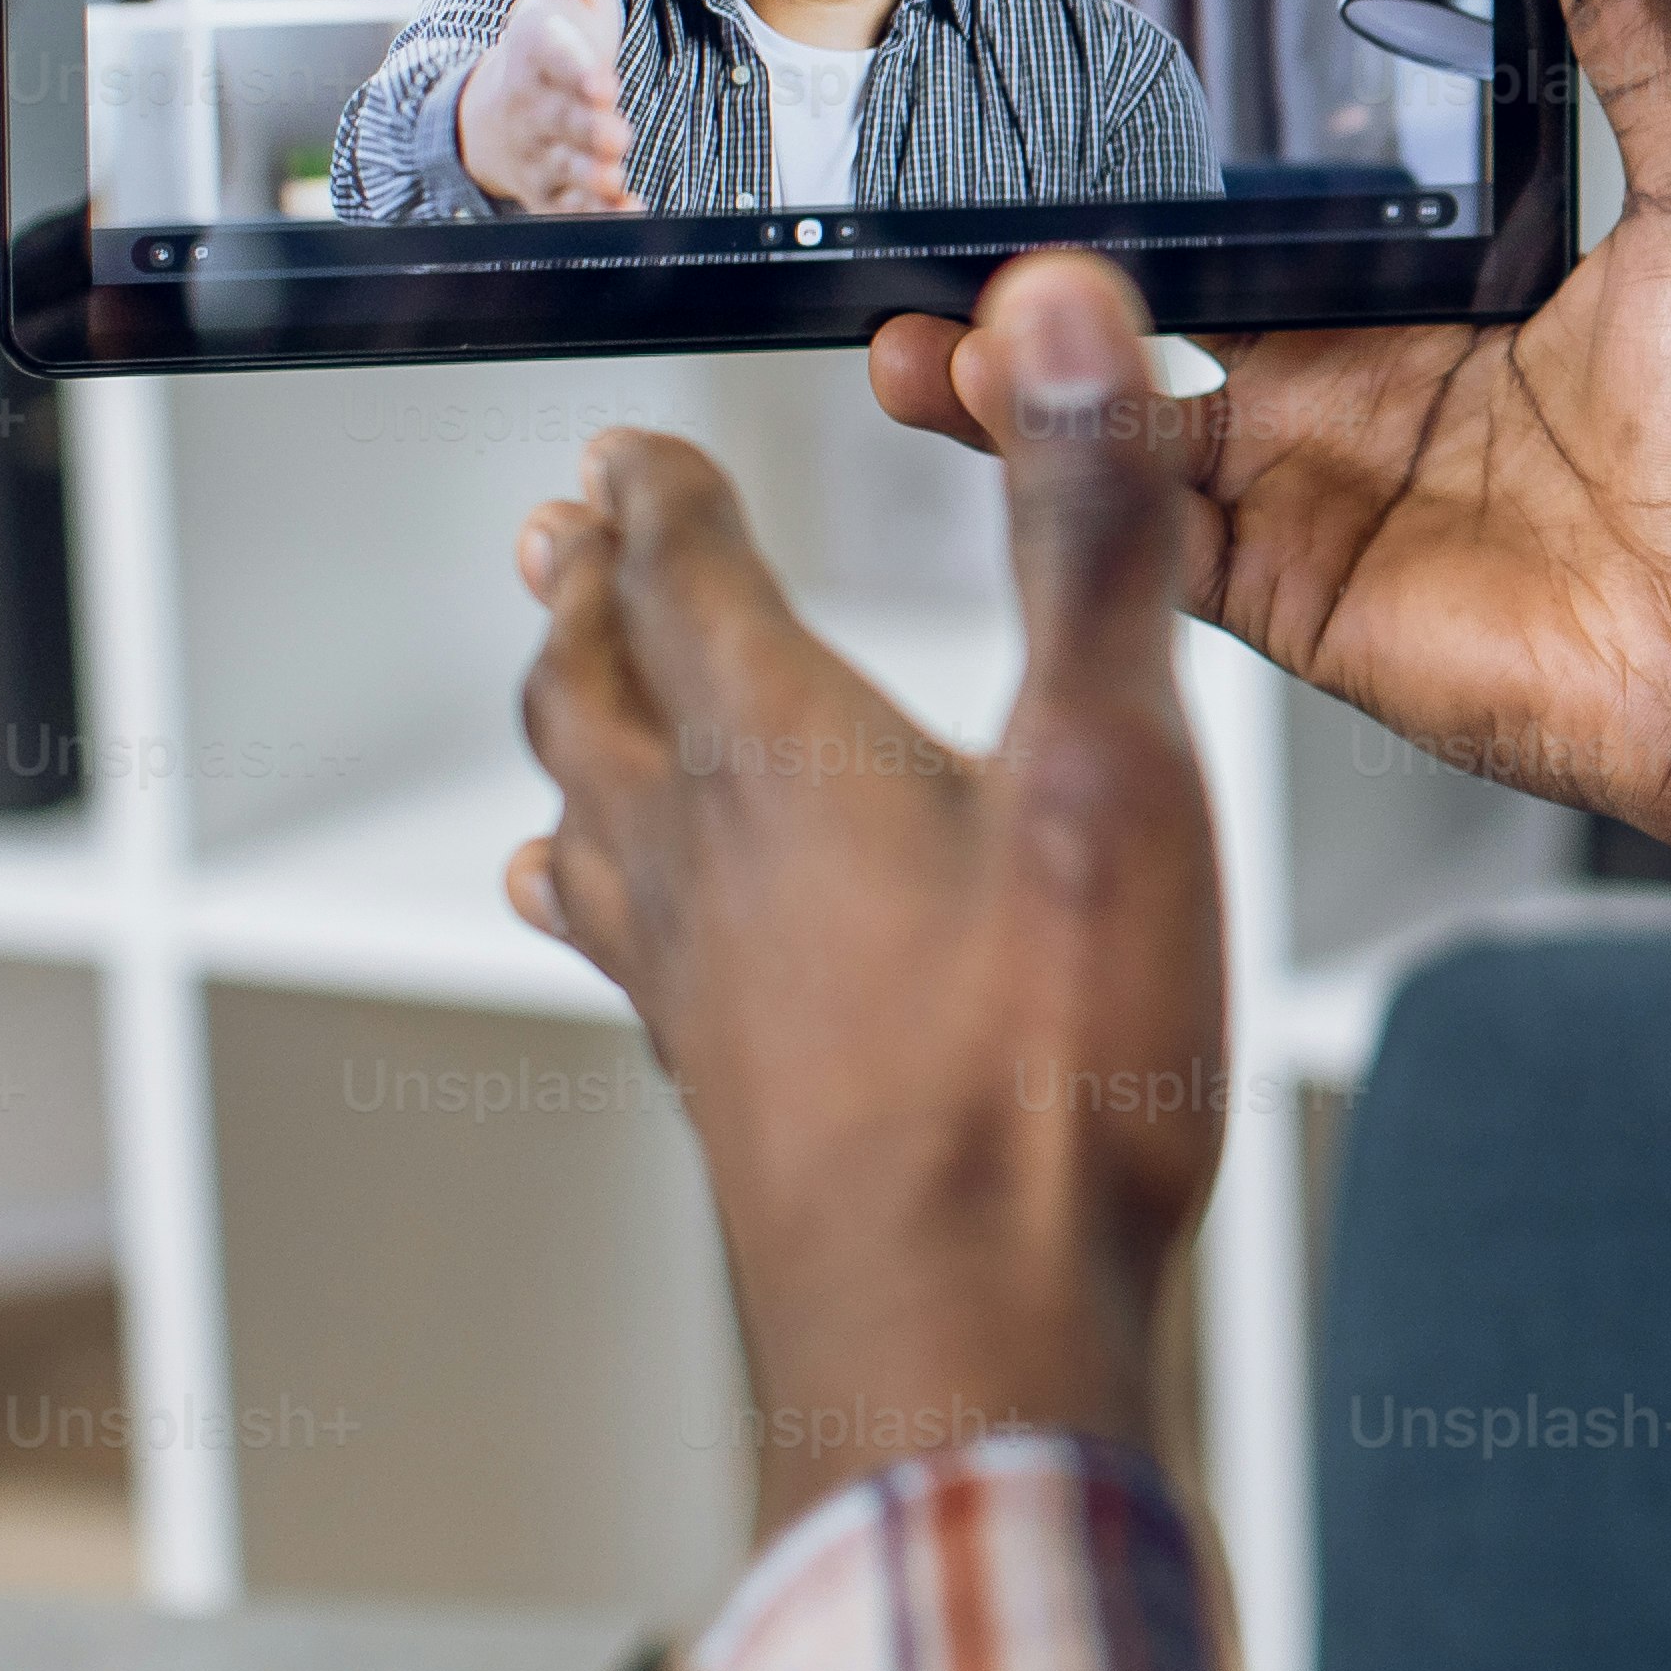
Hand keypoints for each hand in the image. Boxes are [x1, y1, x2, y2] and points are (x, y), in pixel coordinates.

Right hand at [464, 0, 640, 214]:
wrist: (492, 111)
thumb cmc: (543, 42)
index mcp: (538, 51)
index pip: (551, 58)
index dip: (571, 69)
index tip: (596, 77)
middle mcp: (536, 103)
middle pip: (558, 117)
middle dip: (583, 127)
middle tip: (611, 131)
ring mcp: (543, 148)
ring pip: (564, 165)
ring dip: (590, 174)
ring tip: (614, 177)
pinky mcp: (554, 187)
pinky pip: (574, 205)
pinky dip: (597, 213)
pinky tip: (628, 213)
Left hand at [507, 252, 1220, 1536]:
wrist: (972, 1350)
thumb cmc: (1044, 1083)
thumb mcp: (1112, 764)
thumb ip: (1089, 531)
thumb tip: (1053, 320)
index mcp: (785, 757)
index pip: (686, 577)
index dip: (663, 491)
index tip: (638, 438)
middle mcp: (707, 862)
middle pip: (602, 693)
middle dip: (591, 596)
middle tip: (566, 535)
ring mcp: (701, 987)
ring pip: (591, 820)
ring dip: (573, 730)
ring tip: (558, 693)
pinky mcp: (731, 1088)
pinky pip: (628, 955)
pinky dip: (606, 893)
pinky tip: (621, 924)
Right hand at [865, 0, 1670, 943]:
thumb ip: (1636, 16)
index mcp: (1441, 268)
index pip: (1274, 180)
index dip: (1175, 133)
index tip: (1075, 55)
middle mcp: (1357, 365)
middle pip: (1161, 288)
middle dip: (1049, 245)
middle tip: (950, 179)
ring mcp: (1309, 475)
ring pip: (1112, 404)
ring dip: (1006, 353)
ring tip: (913, 296)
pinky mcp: (1281, 581)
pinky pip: (1131, 523)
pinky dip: (1039, 471)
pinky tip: (961, 398)